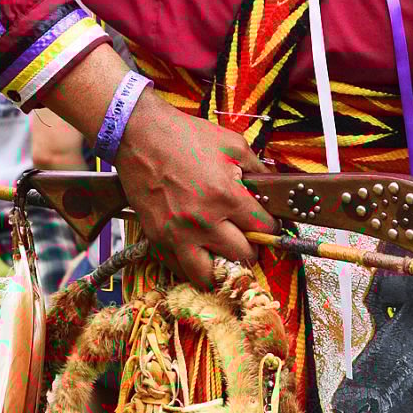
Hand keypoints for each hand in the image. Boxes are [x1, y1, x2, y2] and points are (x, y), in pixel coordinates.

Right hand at [114, 90, 275, 287]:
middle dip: (251, 247)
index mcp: (226, 196)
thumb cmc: (185, 136)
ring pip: (209, 276)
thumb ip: (258, 169)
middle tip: (248, 238)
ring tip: (224, 253)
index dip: (271, 228)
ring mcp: (177, 234)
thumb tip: (273, 187)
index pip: (263, 229)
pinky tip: (199, 250)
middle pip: (242, 256)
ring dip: (222, 268)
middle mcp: (203, 221)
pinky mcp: (156, 238)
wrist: (139, 135)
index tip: (269, 226)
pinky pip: (179, 268)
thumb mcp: (232, 144)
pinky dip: (192, 265)